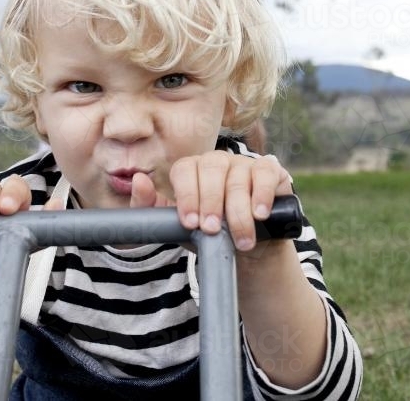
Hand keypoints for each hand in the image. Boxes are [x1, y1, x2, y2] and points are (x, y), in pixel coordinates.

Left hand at [130, 151, 293, 251]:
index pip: (185, 170)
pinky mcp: (270, 171)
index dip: (187, 195)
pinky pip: (265, 174)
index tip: (190, 222)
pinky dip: (262, 194)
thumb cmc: (208, 234)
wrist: (246, 249)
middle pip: (211, 170)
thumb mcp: (176, 226)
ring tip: (240, 239)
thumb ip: (151, 208)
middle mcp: (217, 161)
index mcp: (192, 169)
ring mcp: (244, 163)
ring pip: (238, 178)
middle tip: (212, 230)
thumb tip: (139, 180)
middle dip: (210, 202)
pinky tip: (259, 214)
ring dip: (238, 212)